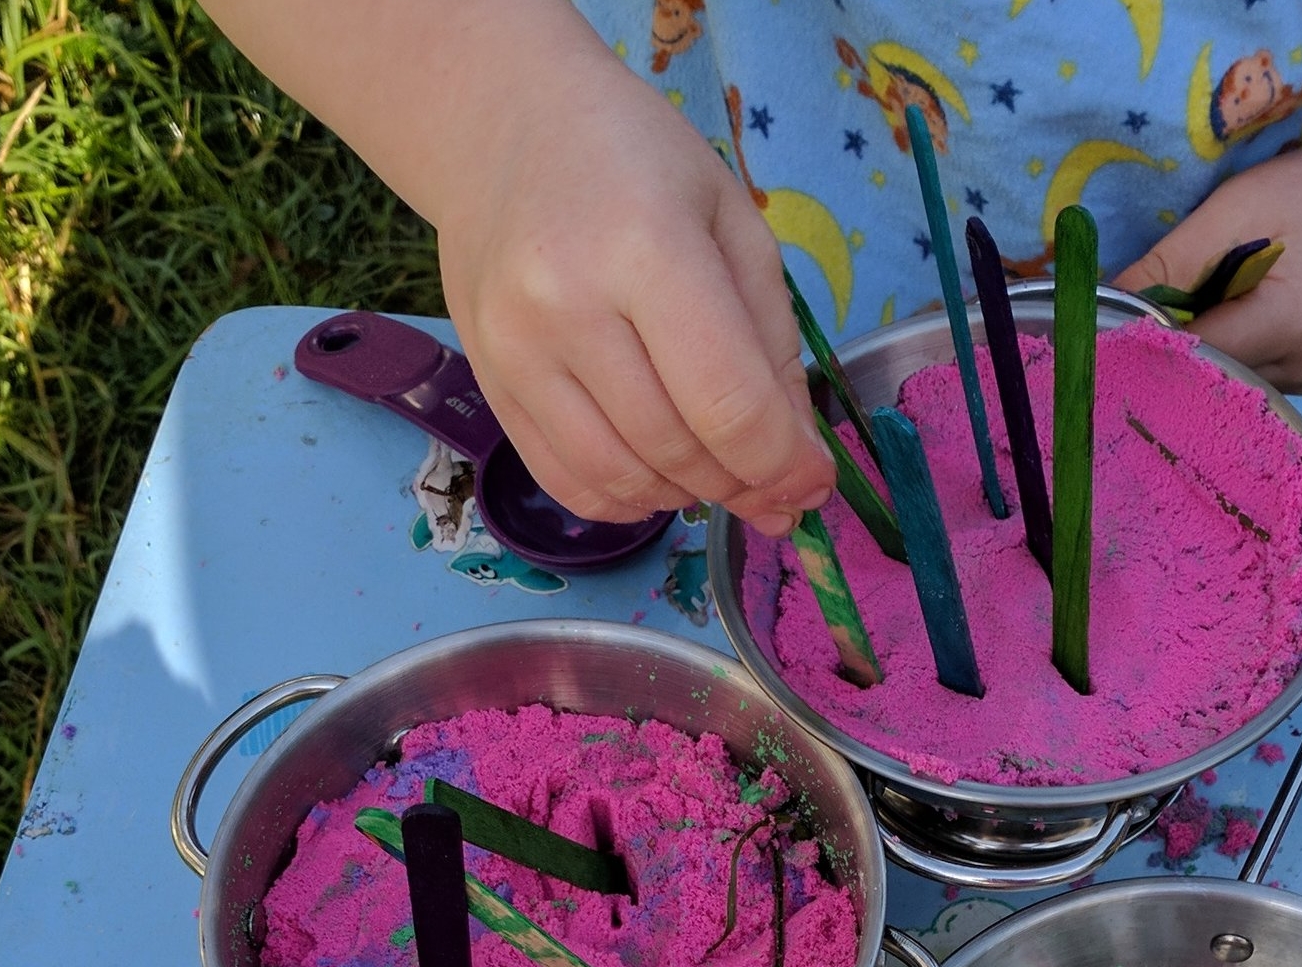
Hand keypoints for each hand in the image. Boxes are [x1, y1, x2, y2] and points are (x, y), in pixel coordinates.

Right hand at [428, 50, 832, 536]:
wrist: (505, 130)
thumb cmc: (637, 164)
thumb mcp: (732, 222)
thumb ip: (771, 343)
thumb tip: (793, 464)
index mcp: (645, 246)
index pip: (726, 401)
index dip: (782, 463)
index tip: (813, 481)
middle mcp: (566, 304)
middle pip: (676, 448)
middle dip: (741, 481)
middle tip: (771, 478)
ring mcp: (515, 350)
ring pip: (620, 478)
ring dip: (686, 496)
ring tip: (715, 470)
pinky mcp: (487, 383)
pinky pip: (565, 482)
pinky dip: (625, 501)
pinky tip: (658, 476)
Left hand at [1113, 149, 1301, 392]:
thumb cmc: (1295, 197)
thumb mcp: (1227, 211)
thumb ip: (1166, 263)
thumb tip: (1097, 307)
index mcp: (1289, 320)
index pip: (1196, 352)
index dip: (1144, 344)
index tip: (1102, 332)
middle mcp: (1299, 366)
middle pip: (1203, 380)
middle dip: (1155, 359)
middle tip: (1113, 337)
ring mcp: (1298, 383)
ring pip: (1212, 389)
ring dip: (1178, 363)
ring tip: (1160, 328)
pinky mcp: (1289, 386)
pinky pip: (1229, 385)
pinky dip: (1202, 364)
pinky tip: (1192, 338)